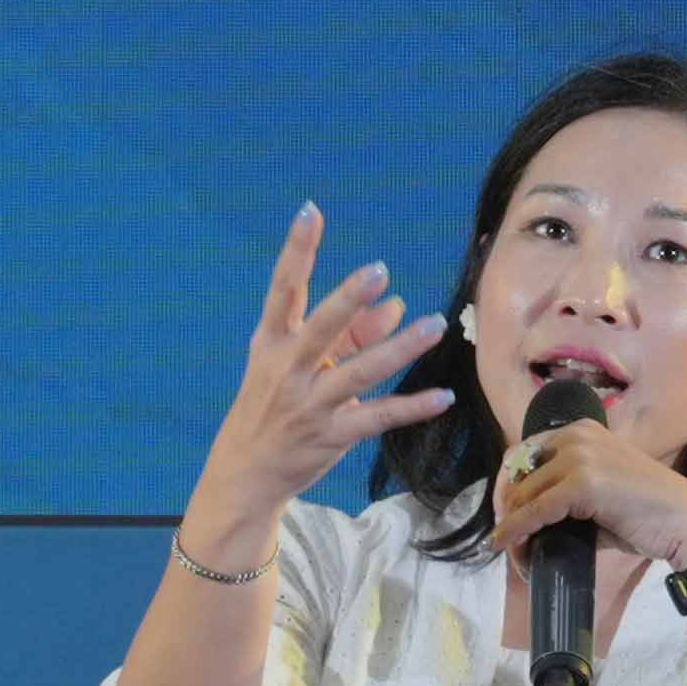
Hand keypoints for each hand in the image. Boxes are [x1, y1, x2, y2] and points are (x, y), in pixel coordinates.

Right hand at [190, 206, 452, 534]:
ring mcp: (310, 405)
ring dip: (400, 348)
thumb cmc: (271, 406)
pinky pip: (379, 417)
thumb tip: (396, 304)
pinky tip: (442, 396)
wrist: (244, 472)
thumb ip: (349, 334)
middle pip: (322, 328)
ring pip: (361, 373)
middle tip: (378, 270)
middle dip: (348, 299)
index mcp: (272, 343)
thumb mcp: (294, 364)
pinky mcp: (332, 436)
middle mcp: (288, 370)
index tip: (310, 212)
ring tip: (435, 325)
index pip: (284, 289)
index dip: (297, 250)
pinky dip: (412, 407)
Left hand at [491, 402, 686, 574]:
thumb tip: (526, 515)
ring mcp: (578, 456)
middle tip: (506, 538)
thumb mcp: (600, 490)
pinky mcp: (582, 483)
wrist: (685, 522)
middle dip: (506, 507)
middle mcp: (576, 435)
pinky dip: (515, 531)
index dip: (509, 485)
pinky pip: (534, 510)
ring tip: (513, 551)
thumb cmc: (648, 513)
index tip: (506, 514)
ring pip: (522, 494)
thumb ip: (565, 492)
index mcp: (581, 430)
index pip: (524, 452)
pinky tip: (505, 546)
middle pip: (516, 471)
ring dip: (511, 526)